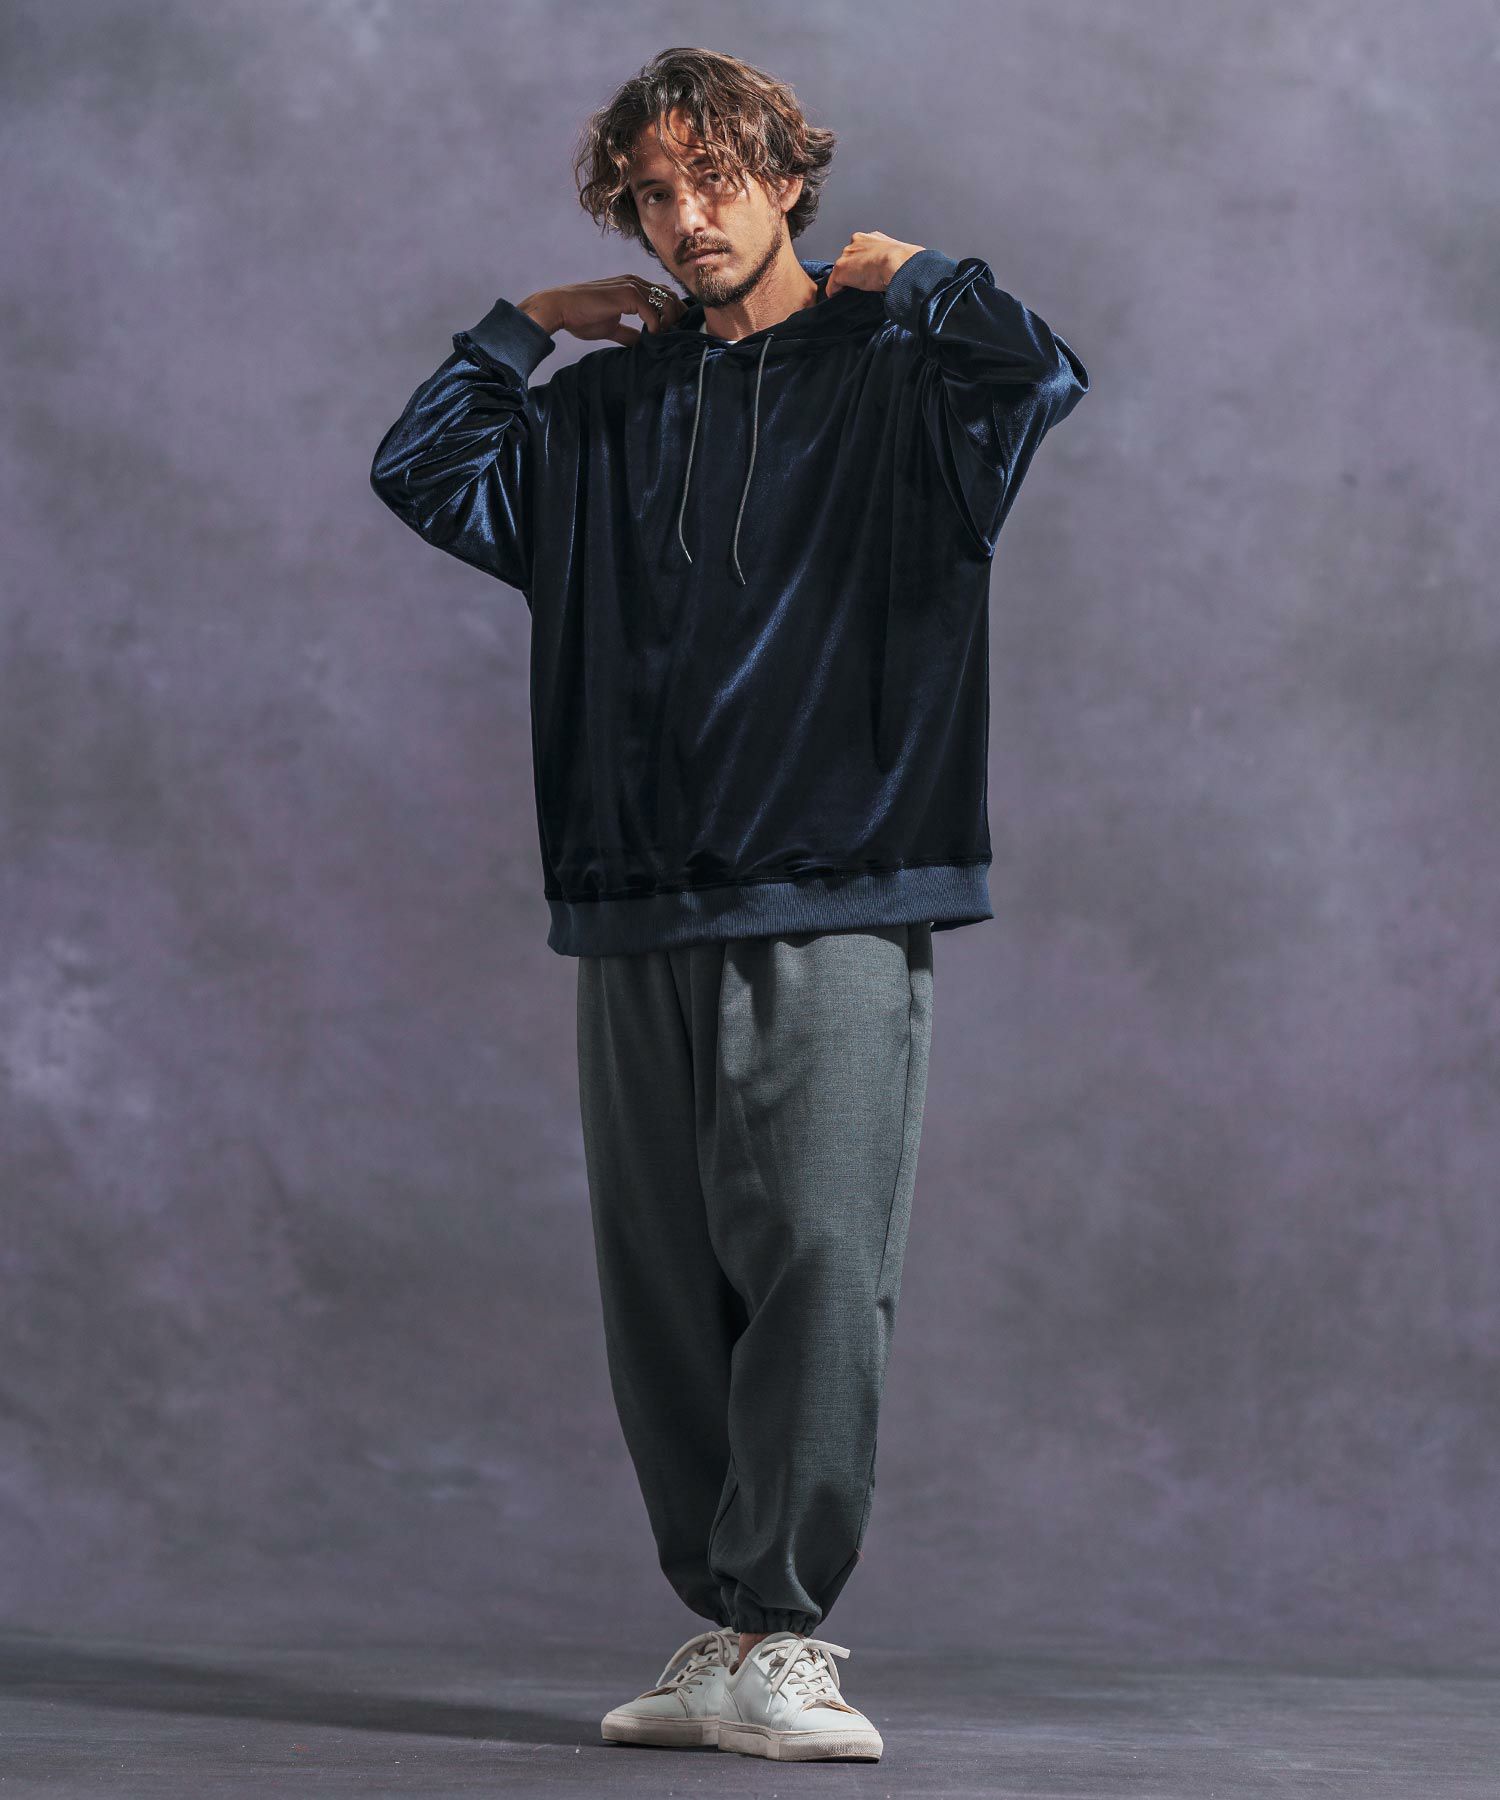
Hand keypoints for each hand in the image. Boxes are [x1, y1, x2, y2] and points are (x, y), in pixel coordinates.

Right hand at [519, 275, 688, 345]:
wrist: (561, 308)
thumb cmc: (581, 317)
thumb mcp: (612, 327)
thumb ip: (629, 333)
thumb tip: (642, 344)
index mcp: (633, 287)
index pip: (664, 295)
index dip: (672, 314)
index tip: (669, 334)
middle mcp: (635, 282)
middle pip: (671, 296)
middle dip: (676, 319)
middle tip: (671, 338)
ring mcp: (632, 286)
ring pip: (666, 302)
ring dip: (668, 323)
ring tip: (660, 339)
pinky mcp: (627, 294)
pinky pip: (653, 311)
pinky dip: (656, 327)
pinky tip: (650, 338)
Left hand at [823, 231, 925, 297]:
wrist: (898, 263)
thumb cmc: (903, 260)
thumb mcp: (896, 255)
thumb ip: (888, 259)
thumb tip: (892, 271)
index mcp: (870, 238)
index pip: (860, 250)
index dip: (863, 263)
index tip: (867, 272)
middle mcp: (856, 242)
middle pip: (848, 259)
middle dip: (853, 270)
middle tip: (862, 283)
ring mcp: (846, 256)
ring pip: (840, 270)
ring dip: (845, 280)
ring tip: (853, 291)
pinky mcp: (840, 270)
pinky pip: (832, 285)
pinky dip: (834, 292)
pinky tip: (839, 298)